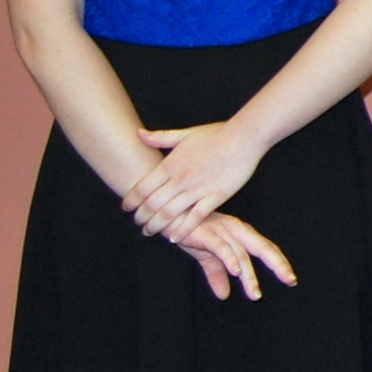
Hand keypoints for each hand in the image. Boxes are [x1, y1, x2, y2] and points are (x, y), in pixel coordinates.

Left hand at [123, 120, 268, 241]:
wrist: (244, 137)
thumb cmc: (217, 133)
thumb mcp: (186, 133)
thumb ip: (160, 137)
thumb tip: (138, 134)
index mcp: (171, 164)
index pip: (142, 187)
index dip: (131, 200)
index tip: (126, 208)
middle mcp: (181, 179)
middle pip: (152, 204)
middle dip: (141, 217)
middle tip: (138, 223)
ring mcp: (198, 189)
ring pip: (170, 213)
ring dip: (157, 225)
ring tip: (150, 231)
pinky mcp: (216, 196)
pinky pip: (196, 217)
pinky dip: (184, 229)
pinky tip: (175, 237)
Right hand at [169, 211, 296, 302]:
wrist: (168, 215)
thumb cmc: (189, 231)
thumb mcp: (206, 255)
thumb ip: (217, 273)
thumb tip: (224, 294)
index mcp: (240, 234)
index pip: (265, 248)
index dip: (279, 262)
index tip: (290, 279)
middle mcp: (236, 230)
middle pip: (263, 247)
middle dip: (278, 264)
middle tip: (290, 280)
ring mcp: (222, 230)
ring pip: (242, 254)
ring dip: (249, 276)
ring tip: (255, 294)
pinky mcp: (206, 233)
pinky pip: (221, 247)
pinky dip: (229, 259)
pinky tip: (235, 272)